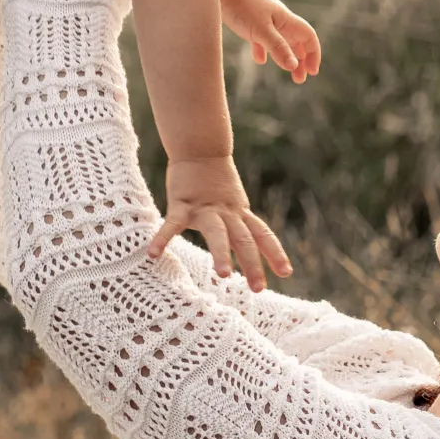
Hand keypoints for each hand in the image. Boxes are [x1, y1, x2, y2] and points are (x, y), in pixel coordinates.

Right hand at [149, 151, 292, 289]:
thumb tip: (248, 249)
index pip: (263, 235)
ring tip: (224, 275)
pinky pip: (171, 223)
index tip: (286, 273)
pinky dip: (162, 238)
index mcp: (240, 214)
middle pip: (244, 240)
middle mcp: (227, 214)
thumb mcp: (233, 204)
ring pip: (216, 233)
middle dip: (252, 264)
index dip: (275, 253)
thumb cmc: (215, 182)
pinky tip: (153, 254)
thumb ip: (239, 226)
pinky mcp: (181, 204)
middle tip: (258, 288)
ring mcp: (204, 209)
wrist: (199, 149)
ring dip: (221, 253)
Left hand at [216, 0, 320, 83]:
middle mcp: (278, 19)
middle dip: (301, 60)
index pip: (308, 37)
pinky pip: (262, 39)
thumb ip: (277, 47)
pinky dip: (264, 50)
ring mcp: (264, 20)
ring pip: (282, 40)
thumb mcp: (260, 30)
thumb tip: (293, 66)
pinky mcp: (249, 21)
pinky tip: (260, 60)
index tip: (311, 73)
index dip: (313, 54)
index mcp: (285, 20)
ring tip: (288, 72)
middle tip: (300, 80)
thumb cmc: (240, 5)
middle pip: (297, 41)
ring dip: (286, 57)